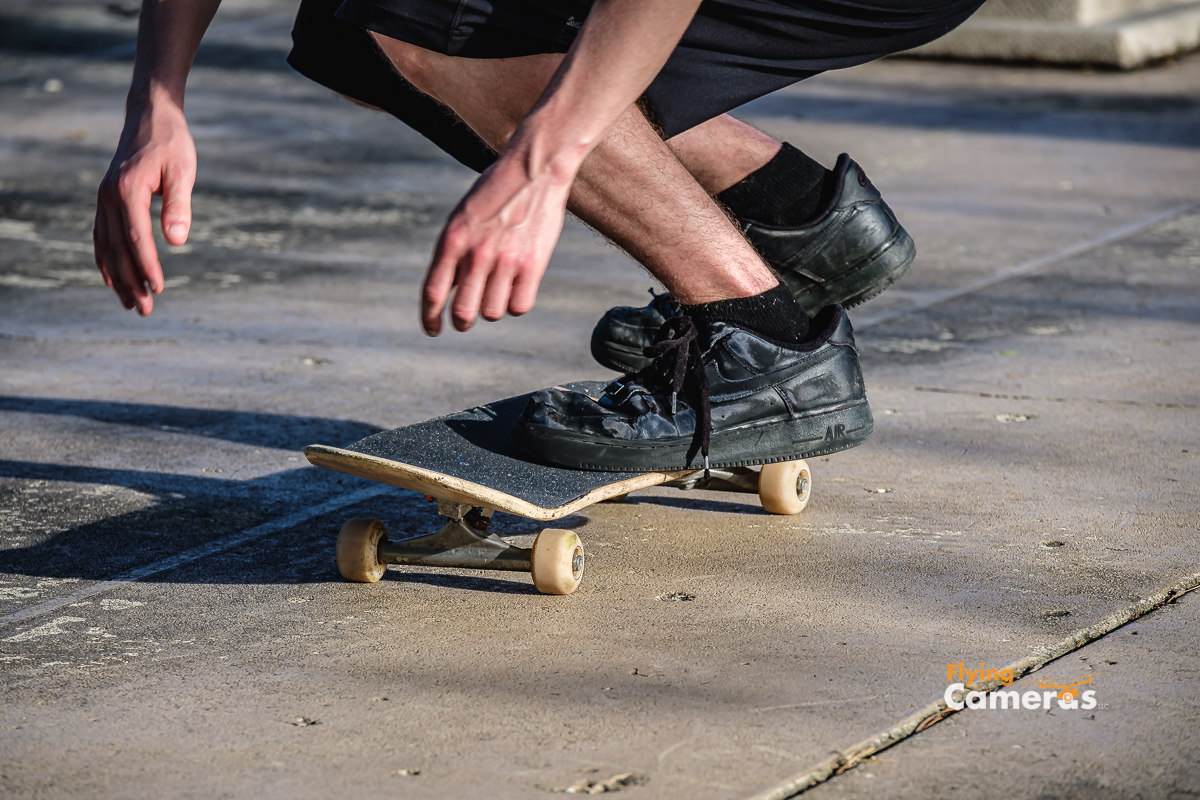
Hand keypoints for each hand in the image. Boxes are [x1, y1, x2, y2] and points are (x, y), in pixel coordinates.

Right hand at [94, 102, 195, 315]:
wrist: (150, 116)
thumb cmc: (172, 143)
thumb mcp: (183, 171)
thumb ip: (179, 206)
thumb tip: (176, 242)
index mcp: (128, 191)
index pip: (137, 239)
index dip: (147, 267)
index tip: (159, 289)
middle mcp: (109, 196)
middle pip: (117, 249)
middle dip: (131, 282)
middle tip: (145, 310)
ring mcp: (104, 198)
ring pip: (106, 246)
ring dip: (118, 277)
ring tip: (132, 304)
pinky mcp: (106, 198)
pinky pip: (101, 235)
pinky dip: (105, 259)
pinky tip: (112, 279)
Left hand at [422, 147, 572, 334]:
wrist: (534, 169)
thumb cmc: (496, 191)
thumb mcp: (463, 217)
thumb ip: (454, 252)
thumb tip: (450, 291)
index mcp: (452, 240)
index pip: (433, 292)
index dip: (429, 318)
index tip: (432, 330)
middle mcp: (476, 254)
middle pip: (463, 312)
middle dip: (461, 322)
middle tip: (465, 321)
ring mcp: (505, 261)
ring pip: (492, 313)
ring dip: (492, 309)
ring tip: (497, 291)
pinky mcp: (532, 265)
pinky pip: (519, 306)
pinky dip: (516, 304)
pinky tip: (516, 289)